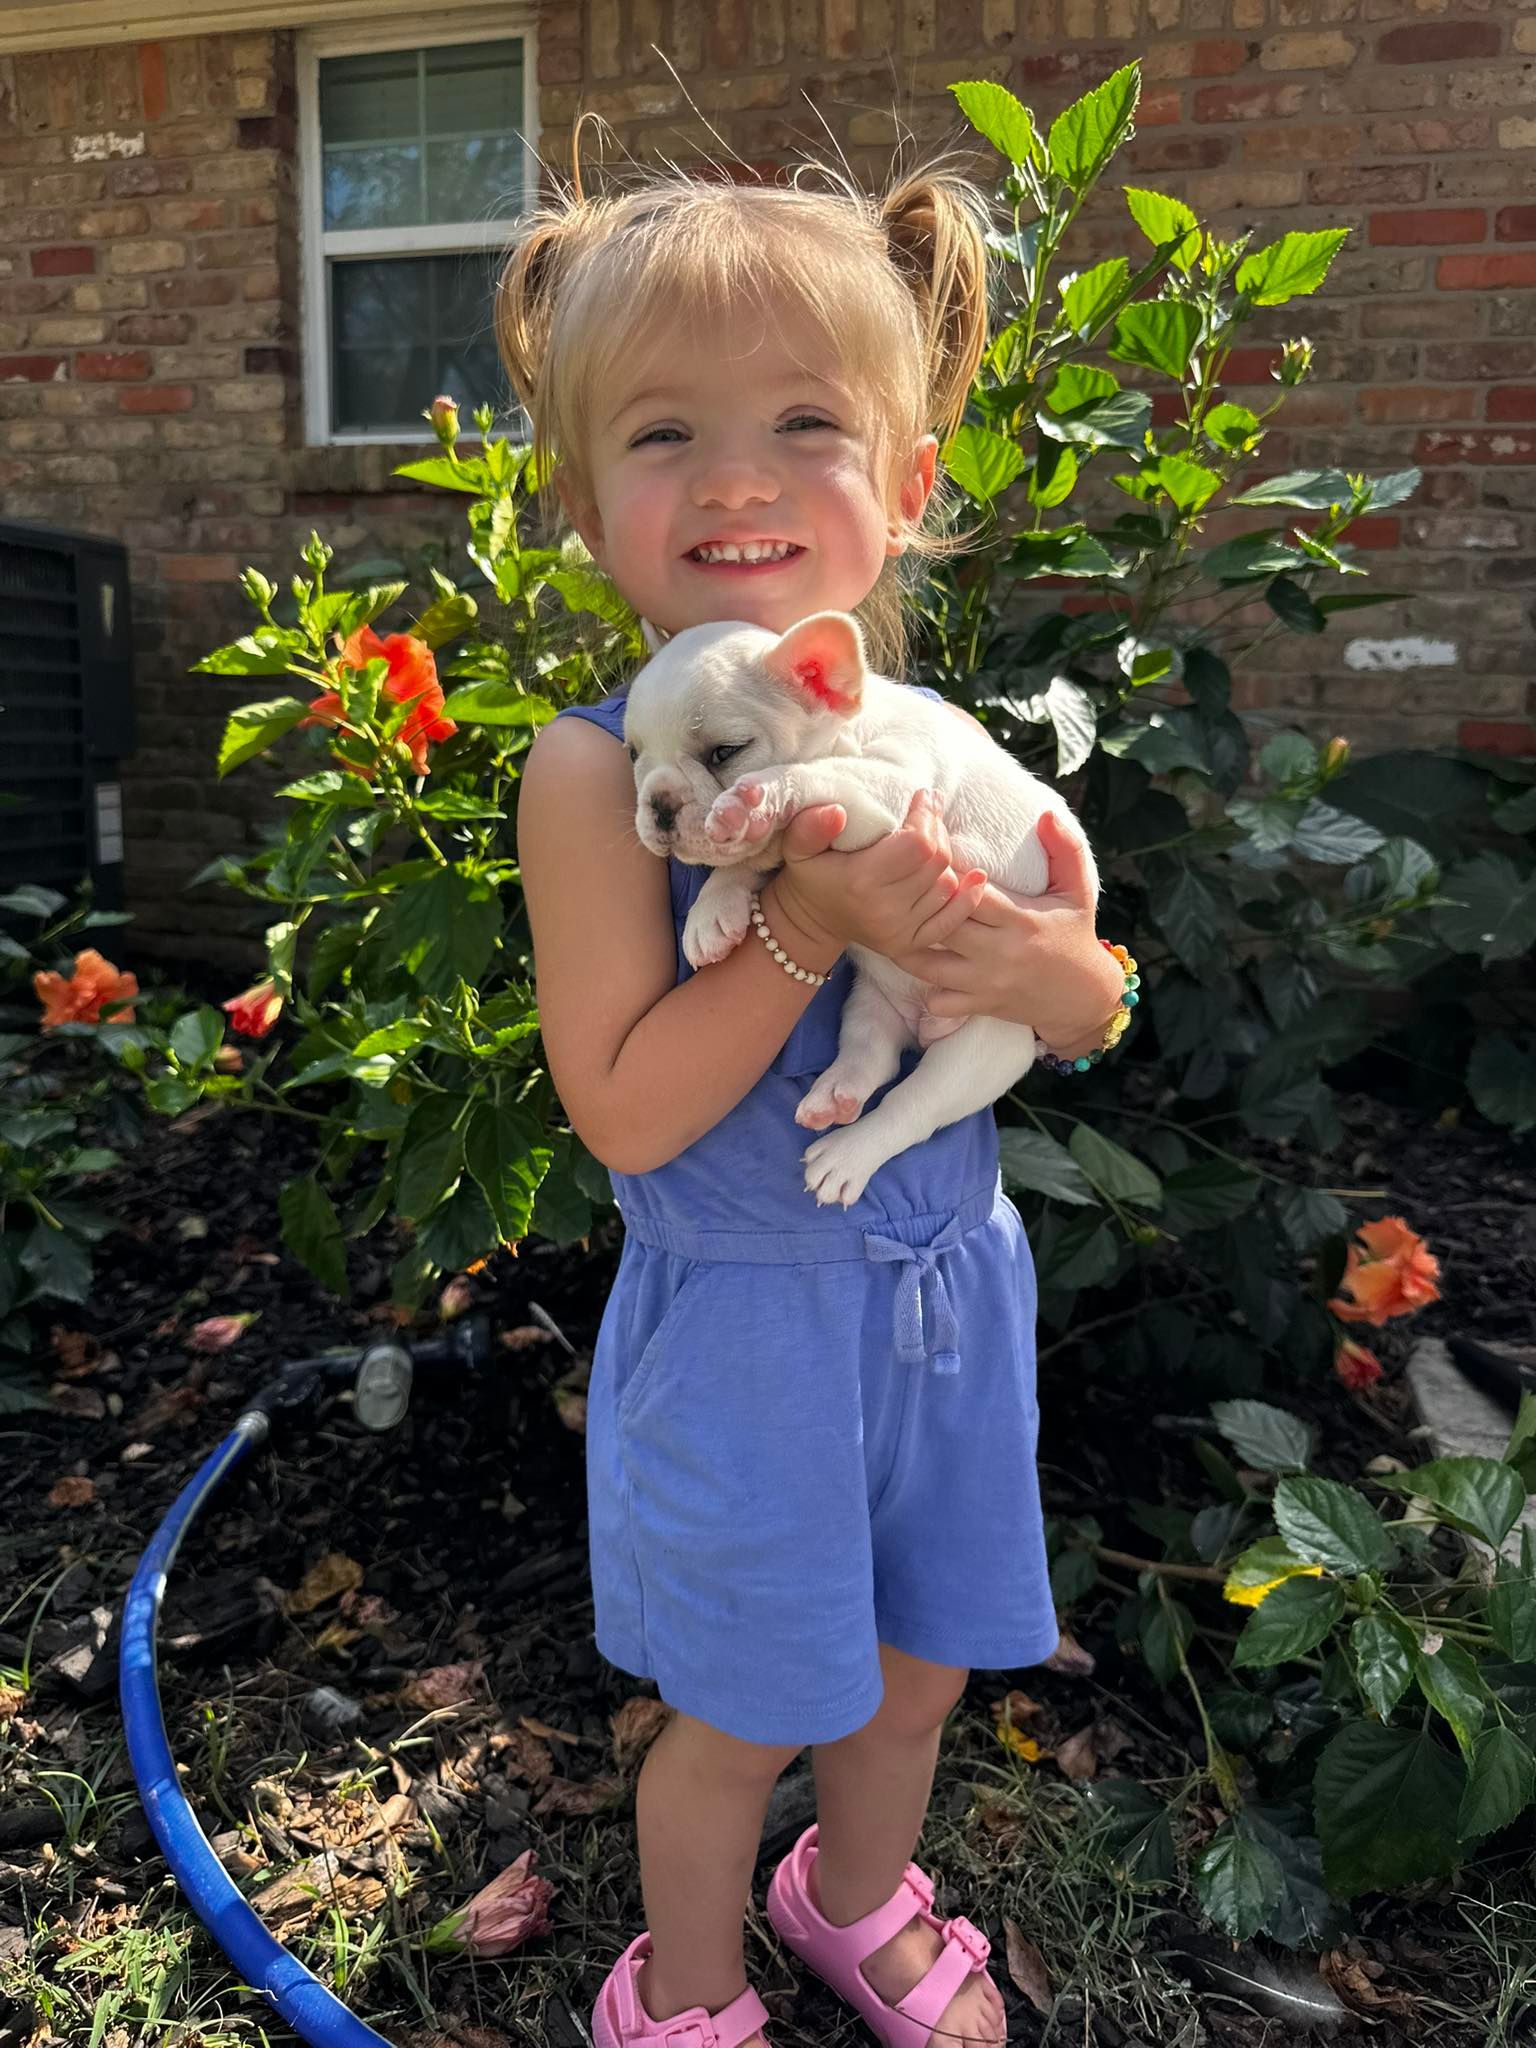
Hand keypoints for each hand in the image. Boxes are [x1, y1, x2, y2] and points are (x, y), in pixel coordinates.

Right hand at [769, 788, 989, 958]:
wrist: (811, 921)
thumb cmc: (811, 875)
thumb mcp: (798, 847)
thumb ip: (811, 826)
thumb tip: (837, 812)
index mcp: (861, 882)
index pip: (918, 844)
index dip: (927, 817)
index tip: (923, 798)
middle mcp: (884, 911)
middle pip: (937, 861)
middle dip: (938, 831)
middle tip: (927, 816)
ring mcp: (900, 931)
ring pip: (948, 885)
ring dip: (946, 859)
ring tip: (931, 841)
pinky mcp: (911, 944)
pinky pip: (952, 918)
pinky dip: (967, 897)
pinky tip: (973, 877)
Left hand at [895, 810, 1124, 1053]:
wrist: (1084, 998)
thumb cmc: (1075, 935)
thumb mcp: (1078, 890)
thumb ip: (1065, 849)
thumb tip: (1046, 814)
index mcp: (1020, 920)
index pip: (972, 893)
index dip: (948, 874)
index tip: (935, 858)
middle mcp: (999, 952)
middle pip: (943, 926)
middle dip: (922, 908)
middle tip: (908, 890)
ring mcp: (986, 982)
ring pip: (929, 966)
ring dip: (911, 946)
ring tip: (904, 926)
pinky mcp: (980, 1005)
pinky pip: (938, 1002)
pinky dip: (926, 989)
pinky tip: (927, 967)